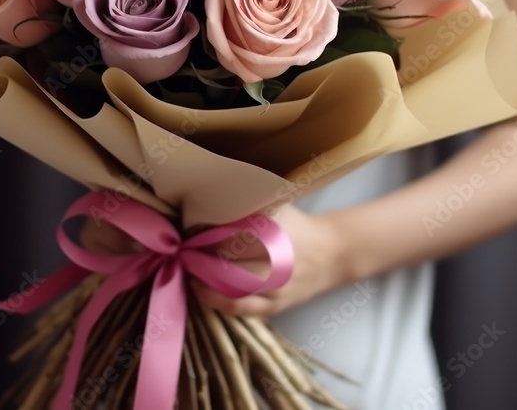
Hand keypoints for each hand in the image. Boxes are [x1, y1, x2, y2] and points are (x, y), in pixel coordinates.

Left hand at [192, 204, 346, 316]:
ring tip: (190, 272)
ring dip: (204, 285)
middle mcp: (273, 268)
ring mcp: (274, 292)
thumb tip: (207, 206)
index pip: (227, 242)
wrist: (332, 253)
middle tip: (184, 254)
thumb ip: (245, 209)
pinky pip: (241, 310)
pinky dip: (218, 302)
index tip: (188, 235)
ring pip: (230, 294)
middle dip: (199, 263)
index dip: (203, 240)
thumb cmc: (298, 226)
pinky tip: (204, 291)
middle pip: (225, 269)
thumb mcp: (274, 208)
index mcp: (272, 239)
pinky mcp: (275, 308)